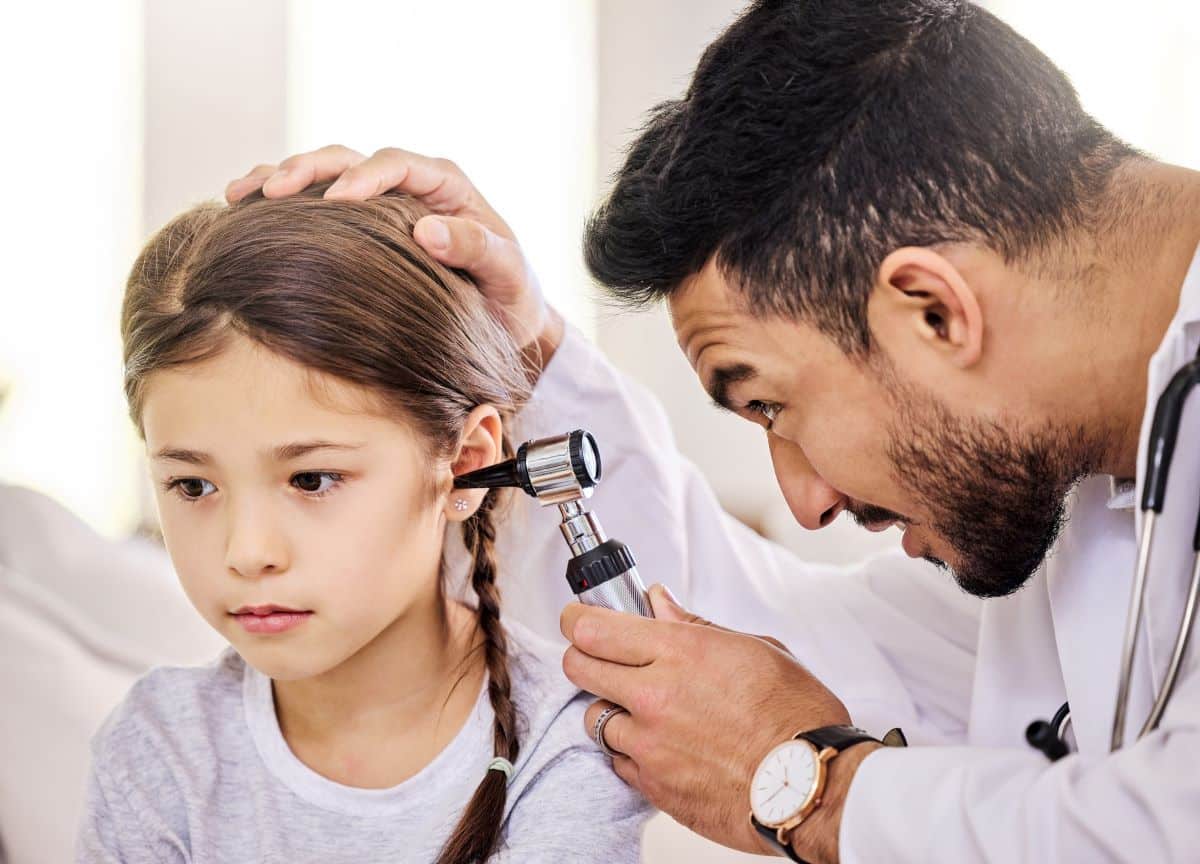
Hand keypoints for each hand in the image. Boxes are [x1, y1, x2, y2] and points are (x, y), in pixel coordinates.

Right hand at [224, 145, 563, 361]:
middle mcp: (408, 185)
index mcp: (445, 185)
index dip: (363, 177)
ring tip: (239, 194)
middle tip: (270, 191)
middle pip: (348, 158)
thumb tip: (428, 230)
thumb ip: (478, 249)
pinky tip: (243, 211)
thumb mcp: (508, 275)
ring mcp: (379, 204)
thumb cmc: (511, 297)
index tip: (335, 200)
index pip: (397, 165)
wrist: (504, 320)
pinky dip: (278, 204)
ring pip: (322, 174)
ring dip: (279, 178)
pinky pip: (313, 205)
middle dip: (307, 169)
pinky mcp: (358, 226)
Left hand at [561, 585, 871, 863]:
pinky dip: (629, 750)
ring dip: (609, 708)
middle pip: (578, 666)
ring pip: (593, 716)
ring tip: (643, 708)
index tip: (577, 618)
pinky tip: (660, 744)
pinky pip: (617, 760)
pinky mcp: (653, 786)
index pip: (593, 627)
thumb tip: (658, 602)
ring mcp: (649, 744)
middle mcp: (655, 696)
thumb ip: (695, 625)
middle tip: (598, 656)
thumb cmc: (797, 717)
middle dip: (583, 656)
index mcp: (680, 652)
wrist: (813, 787)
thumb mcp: (755, 649)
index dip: (577, 619)